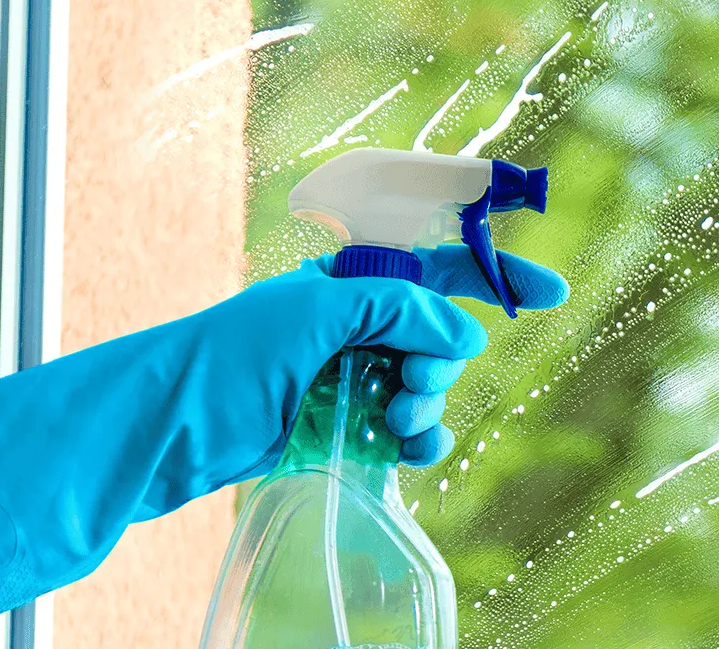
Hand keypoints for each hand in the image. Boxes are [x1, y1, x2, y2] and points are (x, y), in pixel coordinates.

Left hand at [0, 244, 564, 636]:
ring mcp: (349, 379)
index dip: (494, 275)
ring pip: (428, 389)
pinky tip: (404, 451)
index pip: (437, 268)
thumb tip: (466, 333)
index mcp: (349, 283)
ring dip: (426, 406)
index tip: (550, 293)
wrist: (168, 426)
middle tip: (413, 385)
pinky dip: (415, 443)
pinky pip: (405, 434)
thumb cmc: (229, 355)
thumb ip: (401, 310)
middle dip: (443, 362)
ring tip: (395, 423)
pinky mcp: (341, 429)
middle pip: (442, 337)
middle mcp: (355, 327)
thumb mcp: (319, 311)